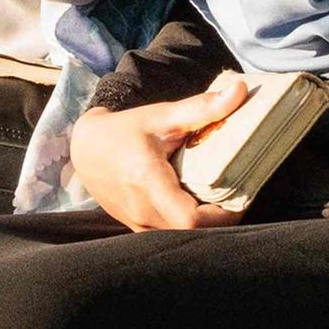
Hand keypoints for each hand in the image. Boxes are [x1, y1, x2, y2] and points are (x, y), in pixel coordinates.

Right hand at [68, 72, 253, 231]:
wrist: (86, 149)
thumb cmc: (126, 130)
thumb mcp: (163, 115)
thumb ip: (202, 107)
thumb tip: (241, 90)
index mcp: (147, 181)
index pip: (190, 220)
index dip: (222, 217)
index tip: (241, 197)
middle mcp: (141, 210)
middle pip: (193, 233)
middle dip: (221, 221)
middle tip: (239, 197)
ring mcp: (137, 224)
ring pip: (182, 238)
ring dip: (206, 225)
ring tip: (222, 201)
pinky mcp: (138, 228)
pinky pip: (171, 236)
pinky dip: (189, 226)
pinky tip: (200, 205)